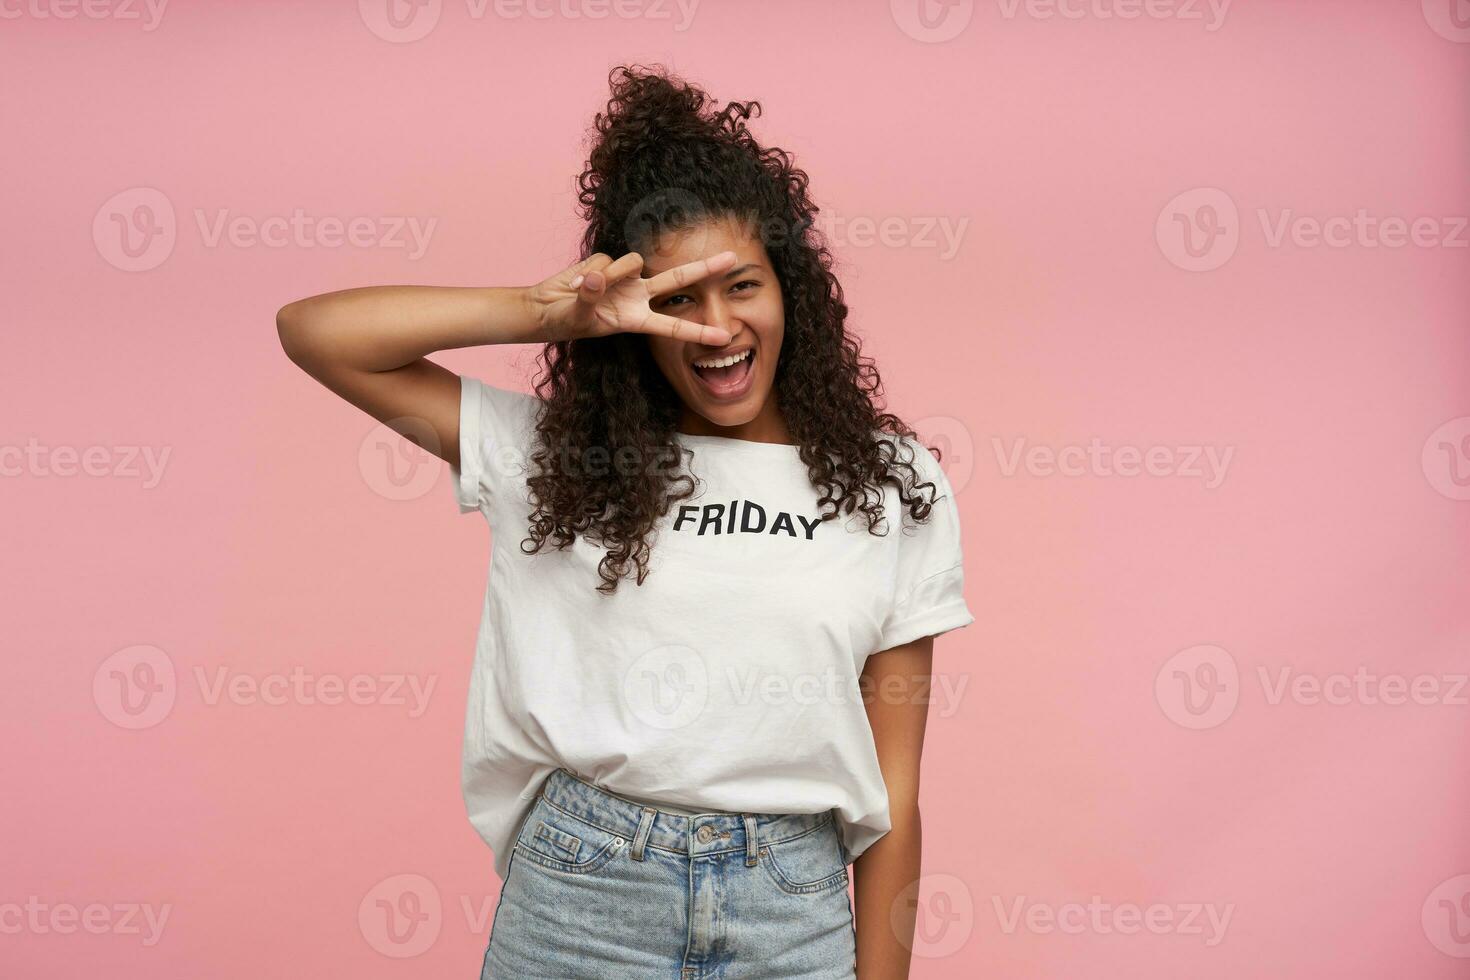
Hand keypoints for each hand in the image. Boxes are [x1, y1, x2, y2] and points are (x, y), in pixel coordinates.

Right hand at [524, 249, 738, 345]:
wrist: (546, 308)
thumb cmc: (566, 321)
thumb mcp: (580, 316)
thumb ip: (591, 297)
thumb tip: (597, 279)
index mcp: (637, 319)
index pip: (674, 325)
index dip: (699, 331)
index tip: (725, 338)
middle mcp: (638, 296)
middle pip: (678, 279)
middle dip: (705, 268)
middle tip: (734, 258)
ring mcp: (625, 278)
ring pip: (632, 262)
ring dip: (610, 274)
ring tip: (584, 290)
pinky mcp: (609, 262)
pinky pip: (605, 258)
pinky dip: (587, 271)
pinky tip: (575, 282)